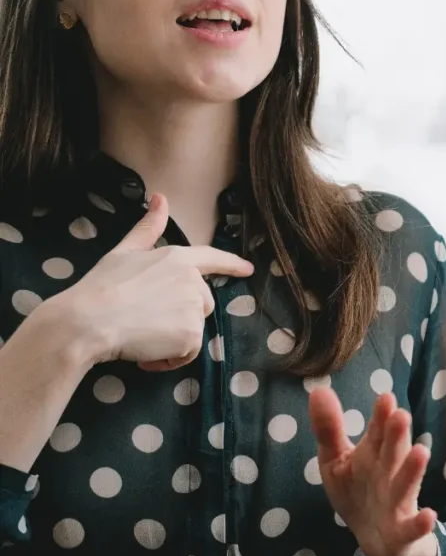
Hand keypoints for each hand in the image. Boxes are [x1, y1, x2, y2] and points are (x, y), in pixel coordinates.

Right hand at [49, 193, 253, 371]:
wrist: (88, 321)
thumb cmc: (102, 286)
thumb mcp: (124, 251)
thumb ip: (148, 228)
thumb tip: (161, 197)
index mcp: (178, 258)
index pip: (212, 258)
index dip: (231, 264)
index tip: (248, 270)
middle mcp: (192, 281)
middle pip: (202, 302)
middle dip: (180, 314)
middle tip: (146, 318)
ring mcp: (194, 307)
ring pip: (194, 328)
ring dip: (174, 338)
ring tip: (143, 335)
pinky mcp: (191, 334)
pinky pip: (188, 352)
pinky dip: (171, 358)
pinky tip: (148, 353)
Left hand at [309, 387, 438, 555]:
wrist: (377, 539)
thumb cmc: (358, 491)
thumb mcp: (336, 460)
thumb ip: (328, 429)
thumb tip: (319, 390)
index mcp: (374, 455)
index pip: (378, 432)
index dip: (381, 417)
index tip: (385, 398)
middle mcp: (389, 474)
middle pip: (393, 453)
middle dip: (397, 436)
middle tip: (400, 415)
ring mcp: (398, 502)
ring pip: (406, 485)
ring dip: (413, 470)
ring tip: (421, 452)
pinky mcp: (403, 530)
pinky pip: (412, 527)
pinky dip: (421, 523)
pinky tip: (428, 515)